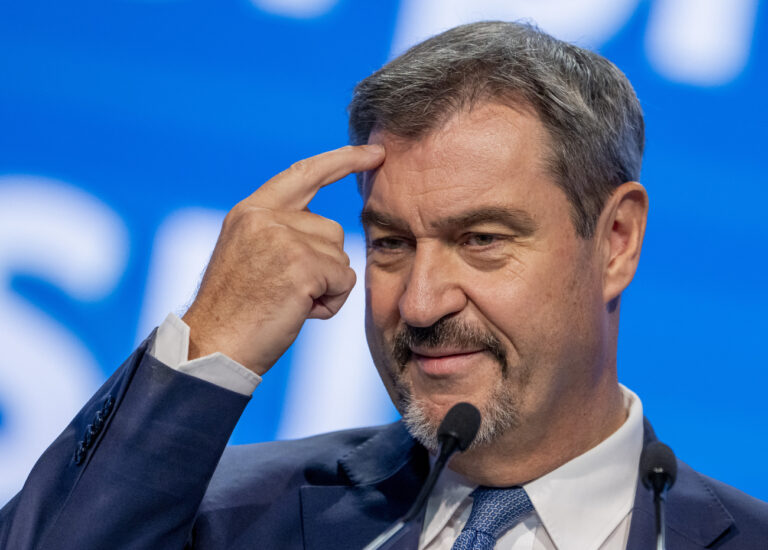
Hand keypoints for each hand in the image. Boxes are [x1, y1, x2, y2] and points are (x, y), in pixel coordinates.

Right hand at [182, 144, 384, 374]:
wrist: (212, 348)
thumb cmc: (235, 313)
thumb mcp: (251, 255)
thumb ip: (281, 231)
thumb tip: (328, 230)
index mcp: (251, 210)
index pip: (305, 173)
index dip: (344, 160)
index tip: (376, 153)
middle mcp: (265, 216)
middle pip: (332, 230)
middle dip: (324, 265)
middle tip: (286, 293)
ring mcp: (283, 238)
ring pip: (340, 257)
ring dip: (326, 285)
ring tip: (289, 303)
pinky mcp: (302, 265)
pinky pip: (344, 280)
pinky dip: (331, 302)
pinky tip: (299, 312)